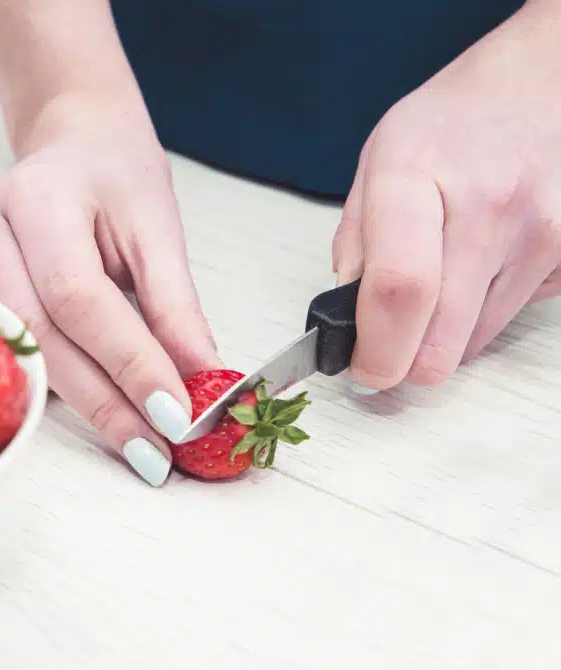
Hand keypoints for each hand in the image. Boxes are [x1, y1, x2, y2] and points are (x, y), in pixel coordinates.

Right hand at [0, 95, 220, 485]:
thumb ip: (175, 306)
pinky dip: (50, 387)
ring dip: (79, 403)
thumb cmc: (113, 176)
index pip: (79, 298)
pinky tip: (91, 413)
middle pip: (40, 336)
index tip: (175, 414)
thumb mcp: (158, 228)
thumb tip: (201, 380)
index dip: (126, 361)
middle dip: (105, 401)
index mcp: (37, 197)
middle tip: (156, 448)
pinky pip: (2, 352)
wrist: (71, 145)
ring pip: (19, 353)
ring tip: (135, 440)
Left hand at [333, 2, 560, 392]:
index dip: (377, 351)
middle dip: (405, 362)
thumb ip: (355, 245)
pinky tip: (482, 262)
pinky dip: (488, 308)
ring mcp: (540, 231)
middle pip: (443, 340)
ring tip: (440, 275)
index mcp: (415, 178)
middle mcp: (487, 207)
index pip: (401, 289)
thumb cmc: (450, 122)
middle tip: (385, 346)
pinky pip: (514, 315)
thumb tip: (345, 321)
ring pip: (476, 341)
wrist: (536, 82)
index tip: (363, 370)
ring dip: (445, 333)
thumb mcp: (376, 164)